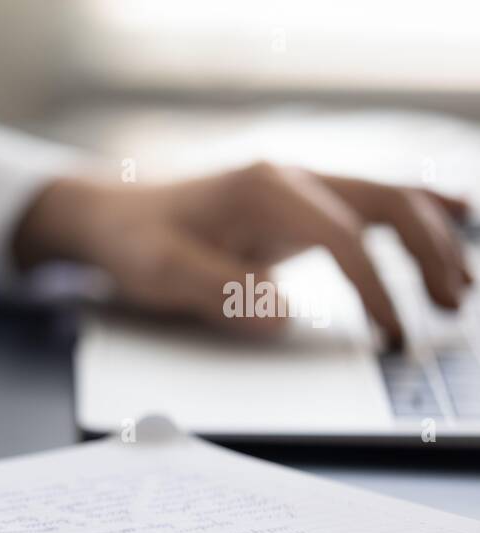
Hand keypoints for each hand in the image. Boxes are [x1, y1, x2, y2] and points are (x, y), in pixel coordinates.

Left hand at [13, 163, 472, 346]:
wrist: (110, 216)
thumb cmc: (134, 243)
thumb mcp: (163, 274)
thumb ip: (222, 291)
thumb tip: (283, 314)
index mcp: (263, 189)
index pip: (341, 237)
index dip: (374, 288)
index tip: (389, 333)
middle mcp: (291, 177)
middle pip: (384, 204)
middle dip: (427, 254)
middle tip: (449, 306)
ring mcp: (298, 187)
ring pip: (385, 200)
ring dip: (429, 238)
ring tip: (458, 287)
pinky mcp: (297, 206)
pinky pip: (367, 202)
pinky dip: (413, 212)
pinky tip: (455, 219)